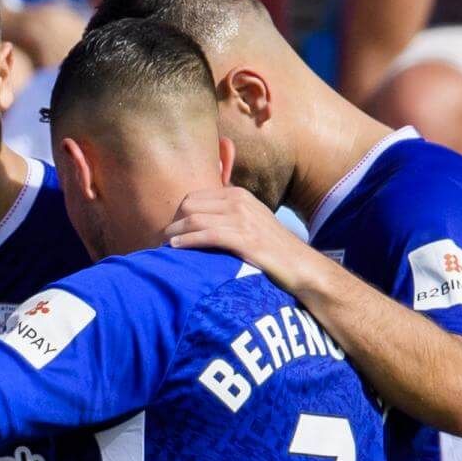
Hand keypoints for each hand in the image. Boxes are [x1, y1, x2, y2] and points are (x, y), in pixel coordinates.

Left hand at [162, 186, 324, 294]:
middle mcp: (239, 202)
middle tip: (162, 241)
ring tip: (163, 247)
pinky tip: (176, 248)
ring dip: (174, 233)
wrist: (299, 265)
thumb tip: (198, 220)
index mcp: (238, 195)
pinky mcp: (245, 239)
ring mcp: (243, 219)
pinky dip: (187, 241)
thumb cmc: (271, 248)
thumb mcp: (251, 220)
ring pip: (195, 220)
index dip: (176, 215)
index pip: (193, 198)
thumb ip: (228, 214)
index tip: (168, 231)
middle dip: (172, 223)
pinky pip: (207, 235)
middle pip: (189, 206)